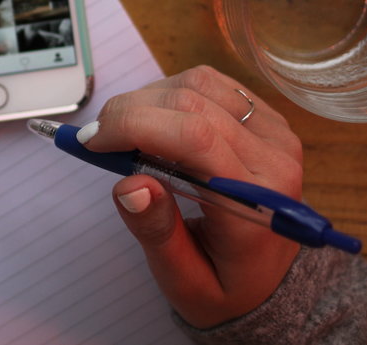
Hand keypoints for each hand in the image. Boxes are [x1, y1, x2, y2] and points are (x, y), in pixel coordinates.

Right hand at [83, 66, 301, 327]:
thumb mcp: (185, 280)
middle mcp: (275, 157)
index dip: (134, 126)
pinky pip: (210, 83)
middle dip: (129, 112)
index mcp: (258, 203)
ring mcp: (275, 131)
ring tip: (126, 134)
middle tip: (96, 141)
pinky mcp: (265, 116)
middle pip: (192, 103)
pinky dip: (169, 93)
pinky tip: (156, 124)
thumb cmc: (223, 283)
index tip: (91, 143)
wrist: (269, 276)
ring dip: (148, 99)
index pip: (195, 138)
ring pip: (198, 83)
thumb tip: (128, 187)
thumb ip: (157, 233)